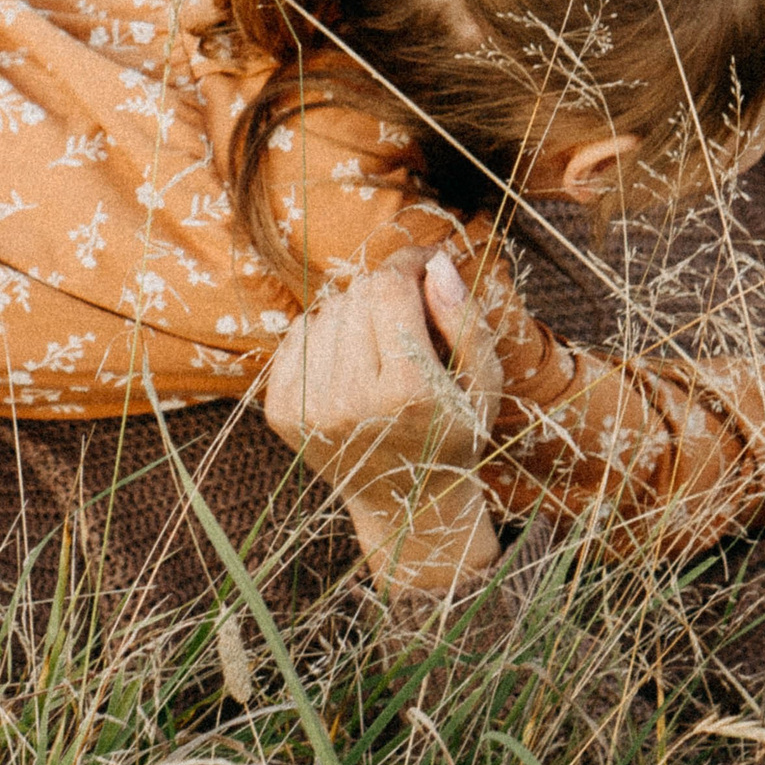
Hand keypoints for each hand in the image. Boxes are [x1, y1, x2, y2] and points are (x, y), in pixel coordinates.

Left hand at [262, 248, 503, 593]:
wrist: (404, 503)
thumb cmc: (453, 433)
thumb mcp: (483, 382)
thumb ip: (466, 319)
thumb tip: (435, 263)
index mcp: (409, 392)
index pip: (390, 289)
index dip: (408, 263)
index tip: (423, 261)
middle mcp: (352, 402)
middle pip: (357, 297)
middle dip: (386, 294)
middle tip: (408, 318)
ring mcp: (309, 409)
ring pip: (327, 312)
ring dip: (355, 317)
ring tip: (381, 351)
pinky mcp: (281, 412)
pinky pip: (297, 335)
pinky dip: (324, 337)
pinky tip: (350, 365)